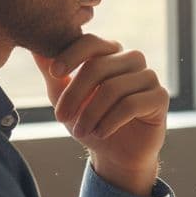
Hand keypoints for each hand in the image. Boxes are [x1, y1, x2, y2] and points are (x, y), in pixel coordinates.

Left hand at [33, 35, 168, 196]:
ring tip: (80, 132)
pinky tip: (100, 133)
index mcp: (110, 53)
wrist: (116, 154)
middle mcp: (132, 60)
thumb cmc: (91, 121)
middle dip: (75, 95)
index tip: (54, 73)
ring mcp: (148, 77)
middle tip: (60, 117)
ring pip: (113, 88)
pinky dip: (110, 121)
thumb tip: (35, 50)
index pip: (91, 42)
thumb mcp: (65, 98)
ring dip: (91, 114)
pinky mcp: (160, 97)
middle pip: (98, 67)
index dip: (71, 55)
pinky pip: (131, 104)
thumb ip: (53, 74)